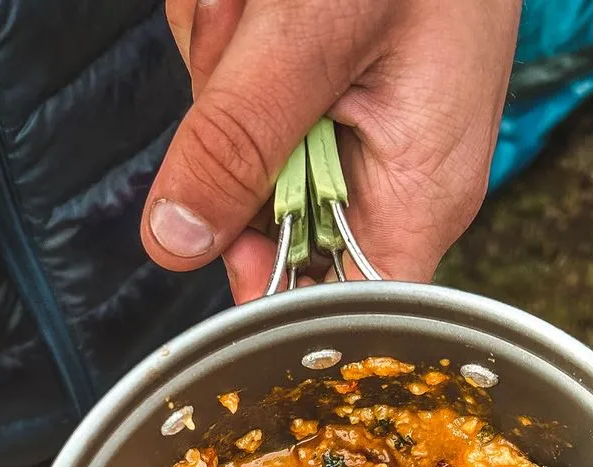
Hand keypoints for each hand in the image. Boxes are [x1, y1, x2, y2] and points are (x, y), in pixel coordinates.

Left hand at [143, 0, 520, 302]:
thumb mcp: (315, 32)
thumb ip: (239, 140)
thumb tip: (174, 241)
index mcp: (418, 192)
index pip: (341, 309)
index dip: (270, 292)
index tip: (217, 230)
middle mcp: (392, 174)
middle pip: (272, 219)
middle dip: (231, 132)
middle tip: (246, 39)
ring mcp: (358, 125)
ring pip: (244, 142)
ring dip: (223, 59)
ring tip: (256, 1)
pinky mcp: (327, 83)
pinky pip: (247, 87)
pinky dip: (231, 30)